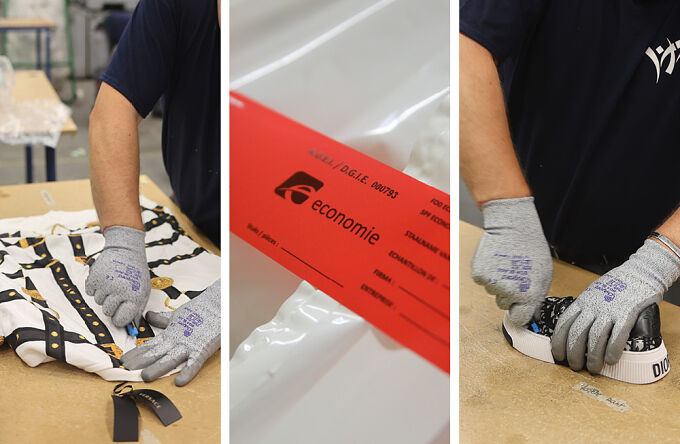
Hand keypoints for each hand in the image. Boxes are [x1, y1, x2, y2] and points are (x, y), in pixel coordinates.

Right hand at [85, 226, 150, 326]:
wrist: (126, 251)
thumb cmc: (135, 273)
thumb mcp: (142, 291)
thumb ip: (136, 310)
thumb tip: (131, 329)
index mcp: (134, 295)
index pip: (121, 319)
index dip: (120, 320)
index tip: (120, 317)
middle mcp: (119, 290)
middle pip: (107, 312)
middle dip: (112, 306)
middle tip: (118, 294)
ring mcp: (105, 284)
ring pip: (98, 302)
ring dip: (104, 295)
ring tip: (113, 283)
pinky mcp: (94, 277)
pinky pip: (90, 292)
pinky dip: (95, 288)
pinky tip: (105, 279)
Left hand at [121, 279, 220, 385]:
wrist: (218, 304)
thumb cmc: (200, 310)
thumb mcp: (177, 315)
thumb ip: (162, 319)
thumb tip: (148, 316)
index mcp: (170, 334)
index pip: (149, 345)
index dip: (136, 353)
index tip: (123, 360)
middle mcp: (176, 341)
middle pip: (156, 353)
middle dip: (141, 361)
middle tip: (126, 370)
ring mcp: (188, 345)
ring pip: (170, 359)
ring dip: (158, 368)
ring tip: (146, 376)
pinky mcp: (202, 349)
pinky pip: (194, 363)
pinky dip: (187, 372)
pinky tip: (179, 382)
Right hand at [471, 197, 552, 324]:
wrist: (512, 228)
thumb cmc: (531, 249)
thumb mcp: (543, 275)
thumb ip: (536, 297)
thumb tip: (531, 313)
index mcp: (528, 296)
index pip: (519, 319)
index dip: (518, 313)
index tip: (518, 308)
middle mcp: (508, 293)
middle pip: (503, 305)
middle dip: (508, 294)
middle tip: (514, 276)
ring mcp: (492, 284)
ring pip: (492, 292)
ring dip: (498, 282)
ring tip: (506, 264)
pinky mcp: (479, 274)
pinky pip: (482, 281)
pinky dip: (487, 273)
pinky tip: (496, 261)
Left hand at [552, 239, 679, 373]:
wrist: (639, 273)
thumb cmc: (614, 287)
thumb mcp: (591, 295)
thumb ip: (584, 310)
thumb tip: (574, 331)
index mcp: (582, 302)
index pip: (564, 323)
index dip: (559, 341)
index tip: (558, 355)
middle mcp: (592, 307)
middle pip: (577, 333)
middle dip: (573, 353)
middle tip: (575, 367)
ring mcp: (609, 310)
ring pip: (595, 336)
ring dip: (593, 356)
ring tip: (593, 368)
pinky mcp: (626, 313)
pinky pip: (617, 334)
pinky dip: (613, 349)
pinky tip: (611, 360)